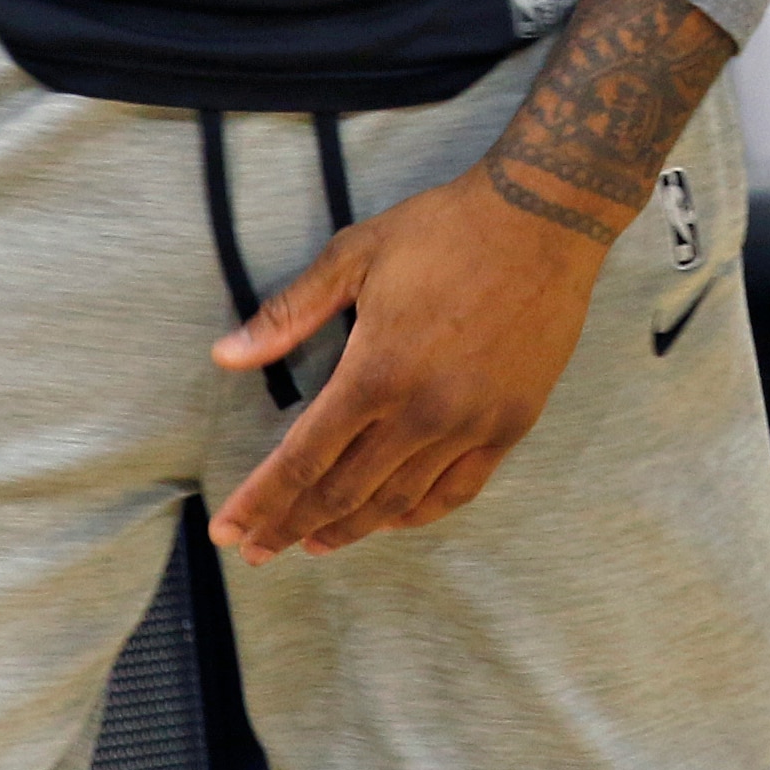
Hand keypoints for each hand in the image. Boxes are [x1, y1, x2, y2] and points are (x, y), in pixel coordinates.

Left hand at [207, 166, 604, 559]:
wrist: (544, 218)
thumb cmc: (445, 228)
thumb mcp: (356, 254)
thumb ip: (290, 312)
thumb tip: (224, 356)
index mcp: (375, 372)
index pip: (302, 459)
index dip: (261, 502)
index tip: (228, 532)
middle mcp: (422, 412)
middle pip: (343, 492)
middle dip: (291, 527)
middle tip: (257, 550)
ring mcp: (471, 423)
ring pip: (398, 501)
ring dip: (350, 530)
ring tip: (314, 545)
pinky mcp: (511, 422)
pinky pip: (458, 489)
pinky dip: (419, 514)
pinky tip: (392, 519)